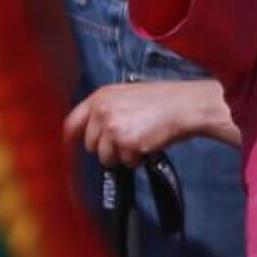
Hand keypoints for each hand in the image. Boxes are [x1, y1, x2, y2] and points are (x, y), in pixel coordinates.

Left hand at [64, 80, 236, 167]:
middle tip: (127, 140)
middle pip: (90, 145)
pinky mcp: (125, 144)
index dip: (71, 139)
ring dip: (122, 155)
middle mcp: (102, 111)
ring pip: (105, 157)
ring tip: (140, 140)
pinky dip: (136, 159)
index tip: (71, 150)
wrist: (184, 105)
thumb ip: (106, 109)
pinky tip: (148, 144)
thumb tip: (93, 131)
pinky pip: (125, 162)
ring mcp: (112, 128)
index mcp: (100, 96)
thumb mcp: (127, 94)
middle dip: (106, 148)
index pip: (72, 123)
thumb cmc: (162, 99)